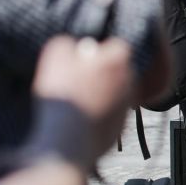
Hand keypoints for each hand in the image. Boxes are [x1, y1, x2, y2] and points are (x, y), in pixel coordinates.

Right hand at [32, 36, 134, 163]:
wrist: (67, 141)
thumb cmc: (62, 94)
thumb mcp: (56, 55)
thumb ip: (67, 44)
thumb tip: (74, 46)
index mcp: (118, 61)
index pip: (117, 46)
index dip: (99, 50)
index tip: (82, 58)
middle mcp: (129, 82)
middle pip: (119, 70)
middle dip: (103, 72)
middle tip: (78, 79)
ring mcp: (127, 106)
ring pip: (117, 93)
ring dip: (102, 93)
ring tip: (77, 100)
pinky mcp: (121, 127)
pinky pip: (111, 114)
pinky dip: (100, 114)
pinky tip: (79, 119)